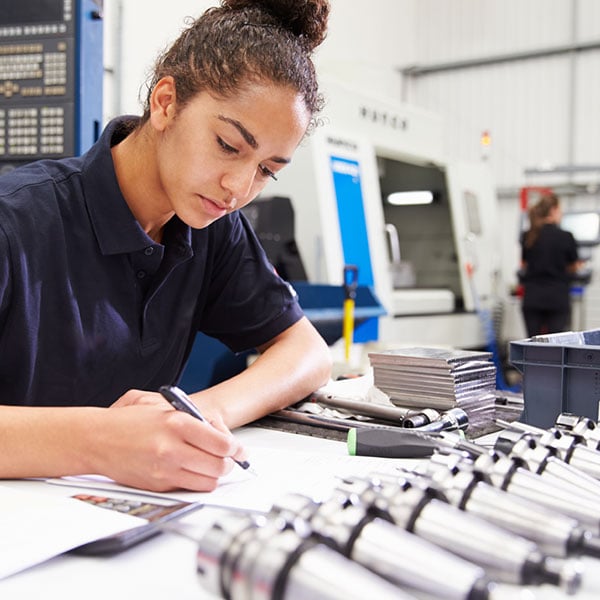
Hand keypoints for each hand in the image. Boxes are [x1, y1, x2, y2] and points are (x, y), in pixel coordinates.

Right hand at [90, 389, 245, 491]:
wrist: (96, 440)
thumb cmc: (128, 421)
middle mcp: (172, 448)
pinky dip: (199, 482)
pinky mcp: (158, 485)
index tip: (238, 448)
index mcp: (176, 422)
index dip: (236, 448)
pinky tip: (196, 471)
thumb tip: (220, 431)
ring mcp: (164, 469)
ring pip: (208, 481)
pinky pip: (190, 488)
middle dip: (230, 463)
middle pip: (219, 465)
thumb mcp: (163, 406)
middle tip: (231, 459)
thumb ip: (194, 417)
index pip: (221, 442)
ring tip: (214, 465)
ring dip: (216, 475)